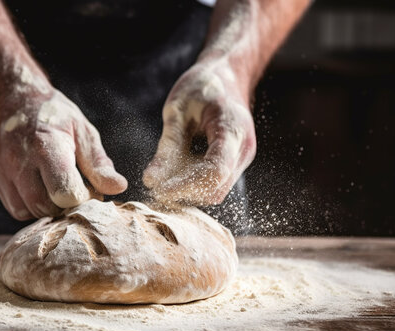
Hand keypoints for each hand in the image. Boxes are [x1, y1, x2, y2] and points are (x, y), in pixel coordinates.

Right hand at [0, 86, 126, 219]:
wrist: (14, 99)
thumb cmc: (54, 115)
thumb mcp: (83, 132)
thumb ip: (99, 164)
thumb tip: (118, 187)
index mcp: (46, 146)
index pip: (64, 192)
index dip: (82, 198)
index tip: (89, 189)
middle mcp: (19, 161)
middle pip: (45, 206)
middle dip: (65, 206)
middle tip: (75, 190)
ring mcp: (3, 171)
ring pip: (28, 211)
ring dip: (48, 208)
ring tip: (58, 188)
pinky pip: (16, 208)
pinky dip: (31, 206)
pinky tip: (41, 189)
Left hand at [143, 61, 255, 206]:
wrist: (227, 75)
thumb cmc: (201, 86)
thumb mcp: (177, 110)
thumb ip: (167, 146)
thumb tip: (150, 181)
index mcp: (232, 130)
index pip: (214, 172)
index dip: (186, 186)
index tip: (159, 190)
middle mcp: (243, 149)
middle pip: (215, 188)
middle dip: (185, 192)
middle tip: (156, 186)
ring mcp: (242, 157)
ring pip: (216, 191)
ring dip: (190, 191)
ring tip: (165, 178)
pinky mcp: (236, 162)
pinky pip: (216, 182)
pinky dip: (195, 183)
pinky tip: (177, 173)